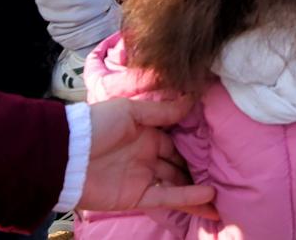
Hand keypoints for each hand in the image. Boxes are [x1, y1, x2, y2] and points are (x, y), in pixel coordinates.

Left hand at [81, 98, 220, 219]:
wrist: (69, 155)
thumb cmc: (97, 125)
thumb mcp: (131, 111)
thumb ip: (163, 111)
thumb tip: (192, 98)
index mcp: (146, 134)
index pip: (176, 140)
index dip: (194, 142)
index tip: (218, 144)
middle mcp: (147, 156)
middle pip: (179, 164)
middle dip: (199, 168)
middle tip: (226, 171)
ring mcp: (143, 178)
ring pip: (177, 183)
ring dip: (198, 188)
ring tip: (224, 194)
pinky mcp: (137, 197)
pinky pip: (167, 197)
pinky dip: (187, 198)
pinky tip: (207, 196)